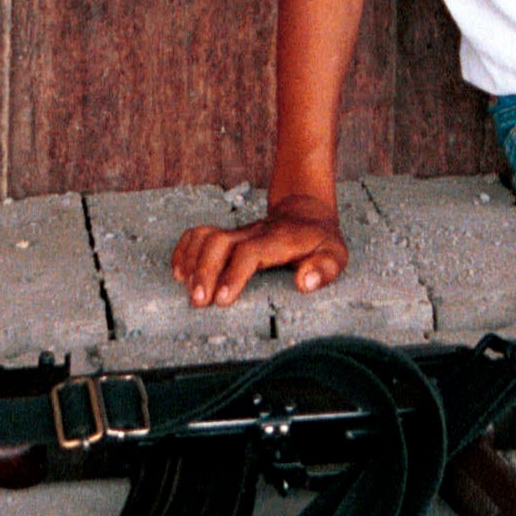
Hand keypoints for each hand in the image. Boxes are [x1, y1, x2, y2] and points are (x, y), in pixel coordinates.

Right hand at [172, 204, 348, 309]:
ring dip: (191, 262)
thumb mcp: (335, 255)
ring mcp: (238, 232)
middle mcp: (254, 233)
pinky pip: (198, 234)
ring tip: (187, 290)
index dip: (233, 274)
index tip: (222, 299)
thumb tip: (305, 282)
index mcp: (279, 240)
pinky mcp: (227, 234)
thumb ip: (325, 269)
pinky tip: (179, 273)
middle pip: (219, 242)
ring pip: (205, 236)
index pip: (250, 252)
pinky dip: (184, 251)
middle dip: (204, 272)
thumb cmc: (319, 241)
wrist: (306, 212)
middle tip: (198, 302)